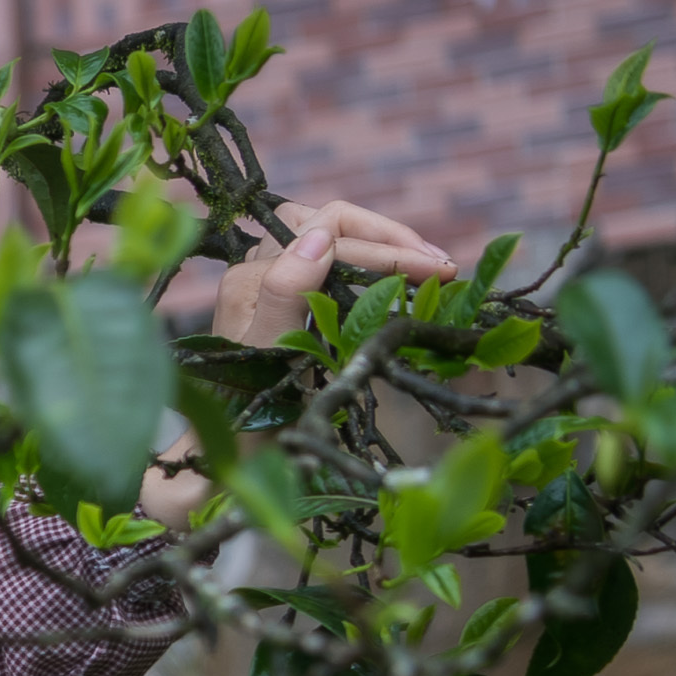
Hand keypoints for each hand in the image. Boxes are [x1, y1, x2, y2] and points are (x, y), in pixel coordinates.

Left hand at [144, 200, 461, 524]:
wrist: (230, 450)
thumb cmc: (245, 409)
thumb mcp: (269, 351)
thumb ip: (285, 292)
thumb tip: (320, 235)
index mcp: (250, 276)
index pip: (330, 233)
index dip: (388, 247)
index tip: (436, 272)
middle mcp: (257, 268)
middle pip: (334, 225)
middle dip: (395, 242)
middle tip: (445, 269)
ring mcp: (271, 280)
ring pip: (335, 237)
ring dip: (387, 245)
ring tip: (435, 267)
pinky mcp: (286, 297)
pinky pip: (333, 261)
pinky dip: (373, 263)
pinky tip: (405, 279)